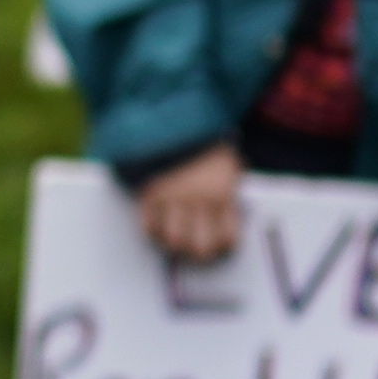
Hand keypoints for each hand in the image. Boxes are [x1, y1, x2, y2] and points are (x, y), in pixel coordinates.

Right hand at [136, 145, 240, 263]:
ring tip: (176, 242)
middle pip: (199, 247)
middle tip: (196, 251)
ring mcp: (171, 198)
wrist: (176, 123)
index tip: (220, 245)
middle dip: (198, 254)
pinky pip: (148, 225)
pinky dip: (153, 232)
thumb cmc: (207, 148)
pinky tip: (159, 228)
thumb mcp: (229, 167)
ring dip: (174, 245)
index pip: (227, 238)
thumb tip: (229, 222)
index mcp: (222, 194)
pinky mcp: (149, 193)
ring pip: (172, 240)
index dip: (224, 247)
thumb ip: (229, 194)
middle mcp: (197, 200)